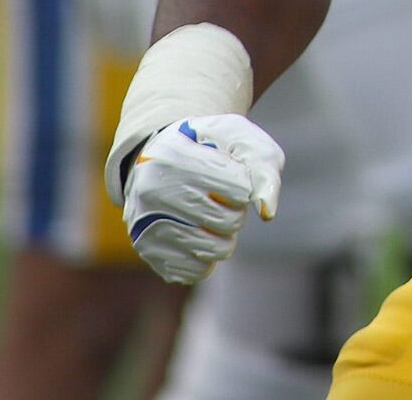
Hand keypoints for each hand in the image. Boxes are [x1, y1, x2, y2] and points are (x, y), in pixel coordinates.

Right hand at [120, 113, 282, 284]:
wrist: (162, 158)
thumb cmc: (212, 146)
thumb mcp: (242, 141)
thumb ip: (263, 173)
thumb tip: (266, 213)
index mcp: (175, 154)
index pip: (240, 190)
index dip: (245, 186)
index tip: (231, 174)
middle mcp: (151, 190)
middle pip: (228, 222)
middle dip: (236, 211)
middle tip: (219, 196)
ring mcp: (144, 223)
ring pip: (215, 250)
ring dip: (224, 235)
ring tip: (207, 214)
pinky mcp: (146, 250)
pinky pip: (195, 270)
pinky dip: (206, 256)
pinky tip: (194, 234)